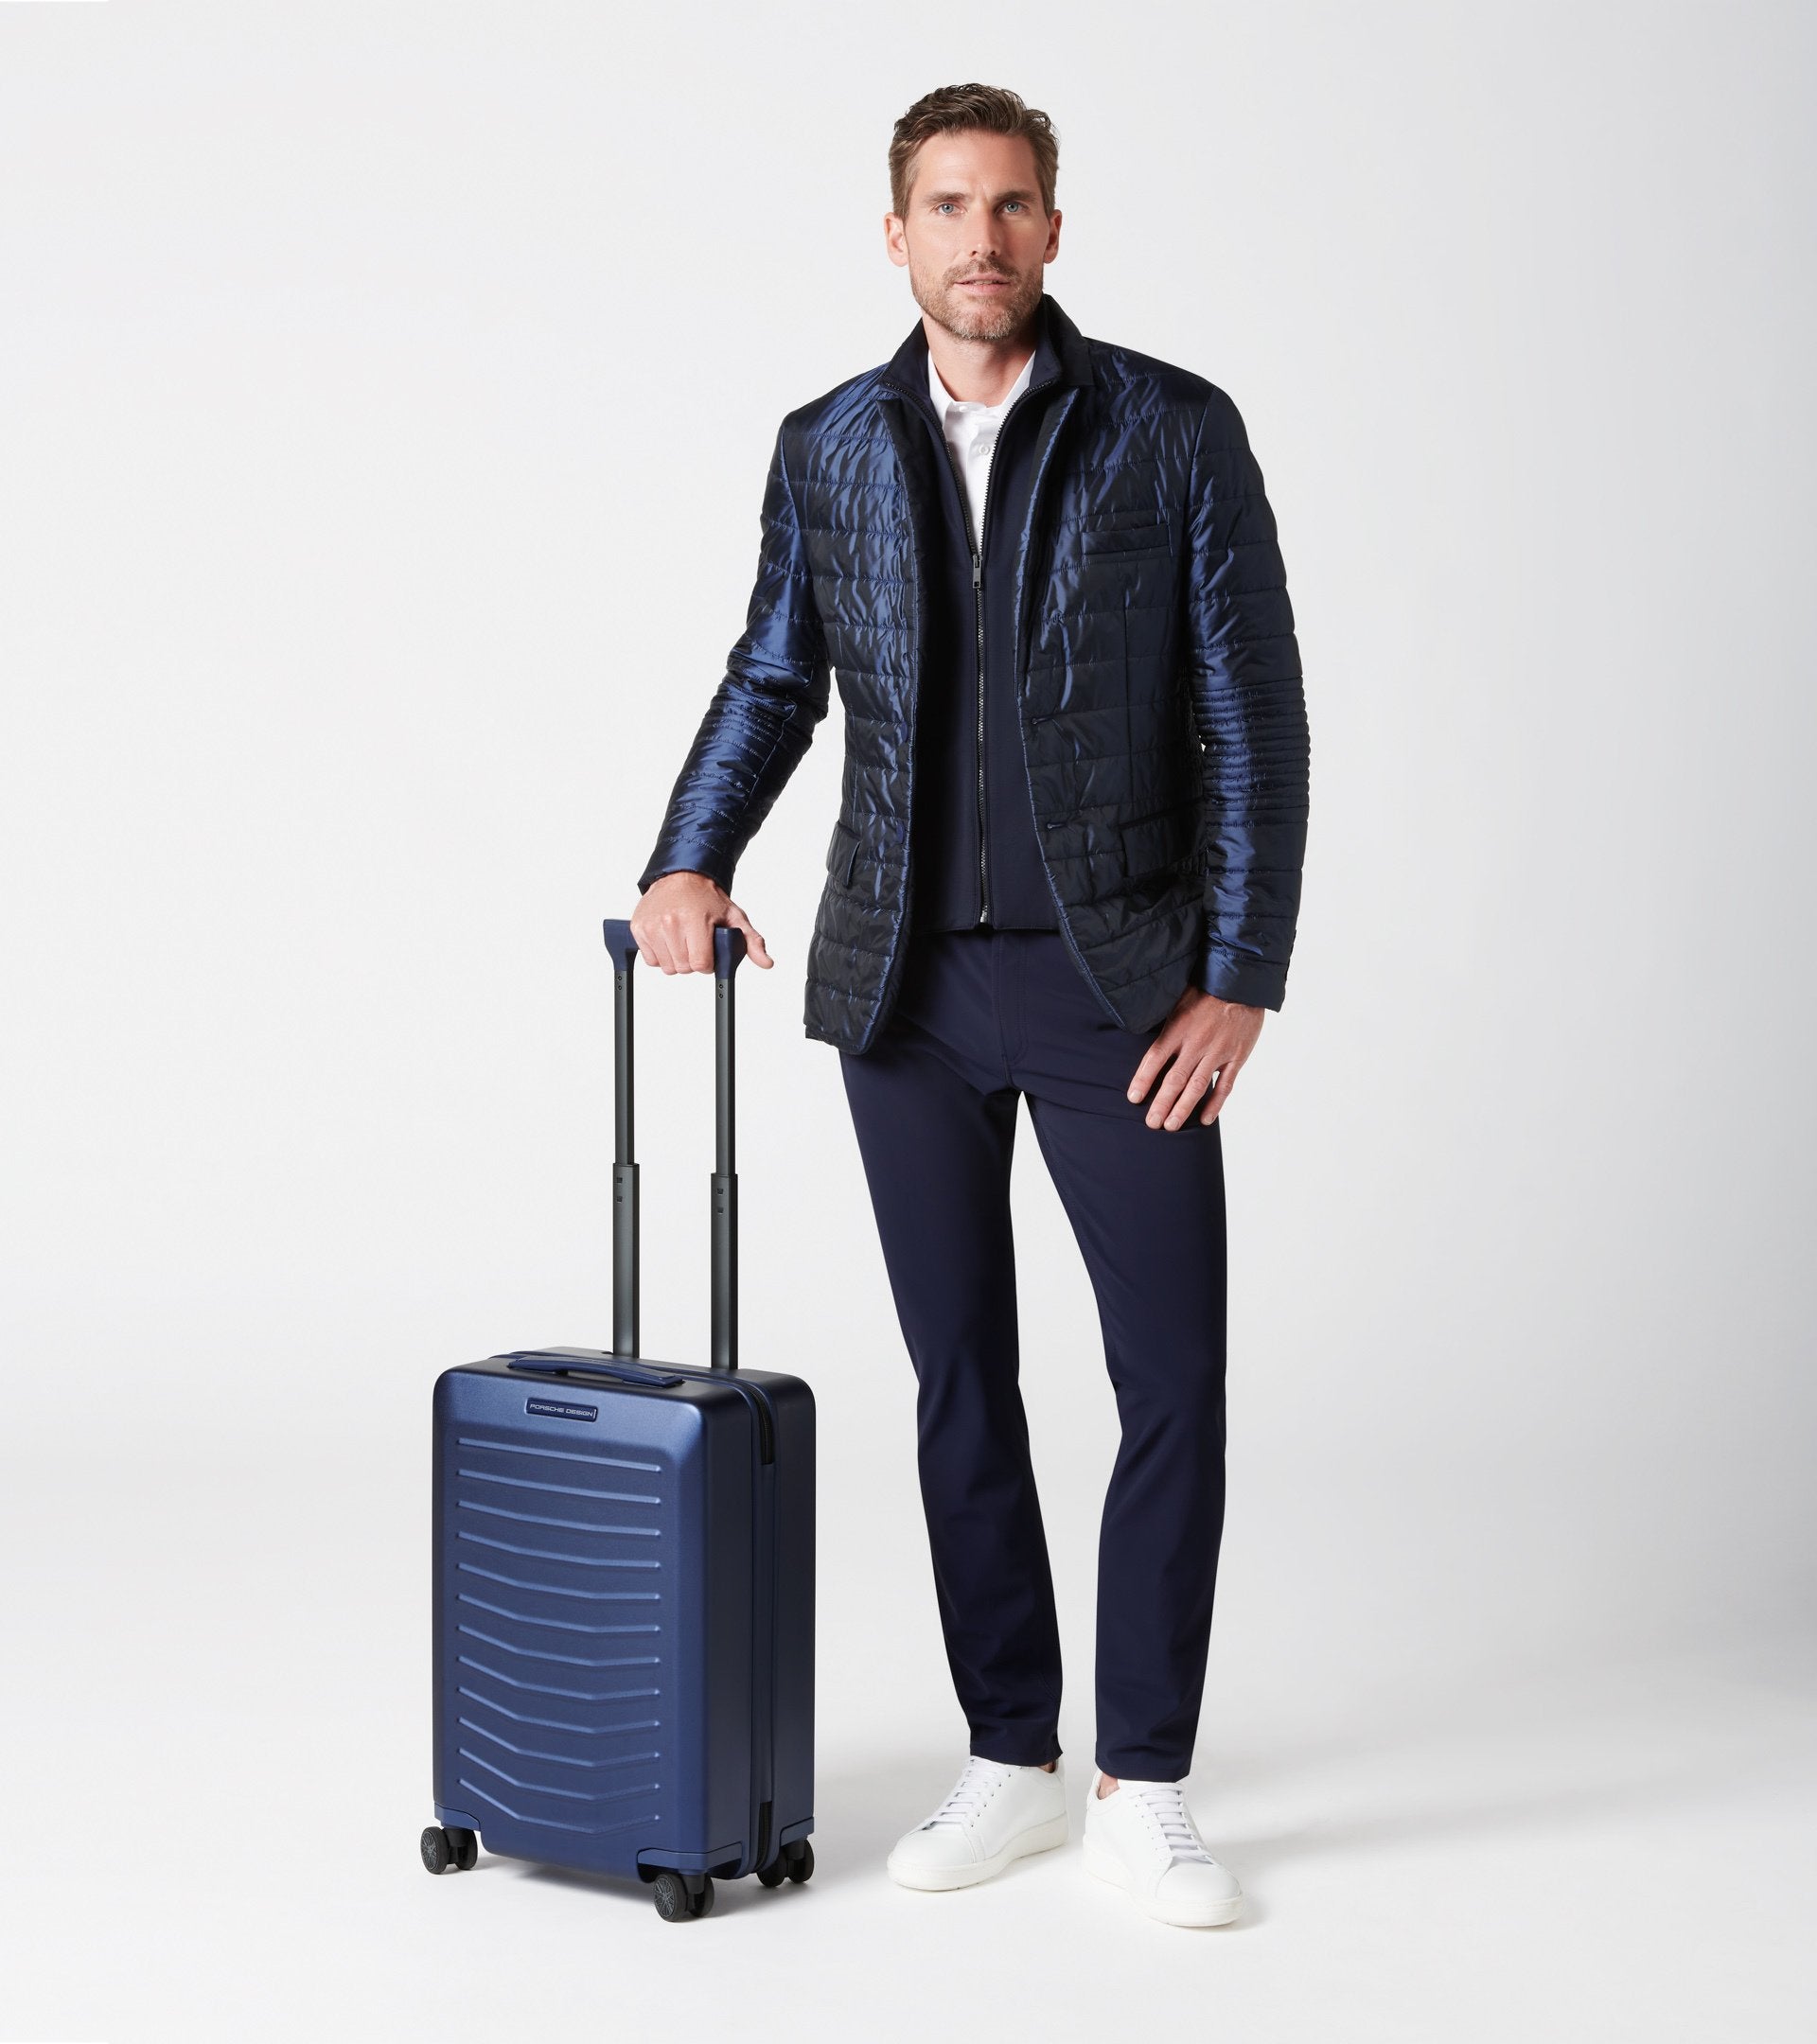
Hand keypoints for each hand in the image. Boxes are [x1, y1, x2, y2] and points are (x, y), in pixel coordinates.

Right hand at [631, 871, 774, 973]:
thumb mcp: (734, 916)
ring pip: (666, 966)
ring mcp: (652, 925)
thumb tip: (766, 962)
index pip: (700, 964)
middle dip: (692, 960)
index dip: (707, 963)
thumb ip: (751, 941)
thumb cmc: (708, 898)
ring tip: (682, 940)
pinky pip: (650, 959)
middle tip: (695, 942)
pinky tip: (668, 939)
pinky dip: (659, 955)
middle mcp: (671, 922)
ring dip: (676, 959)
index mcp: (695, 920)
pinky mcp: (638, 928)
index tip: (708, 952)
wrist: (681, 876)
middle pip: (683, 968)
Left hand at [1125, 986, 1263, 1128]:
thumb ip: (1164, 1019)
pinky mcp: (1237, 1057)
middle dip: (1161, 1104)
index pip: (1155, 1059)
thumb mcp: (1178, 998)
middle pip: (1174, 1079)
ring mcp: (1217, 1052)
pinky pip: (1225, 1085)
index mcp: (1178, 1029)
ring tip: (1171, 1126)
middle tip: (1152, 1123)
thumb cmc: (1207, 988)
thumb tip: (1140, 1027)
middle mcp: (1196, 1044)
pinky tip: (1205, 1119)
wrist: (1243, 982)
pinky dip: (1215, 1104)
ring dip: (1183, 1109)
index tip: (1134, 1098)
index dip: (1143, 1080)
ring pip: (1197, 1087)